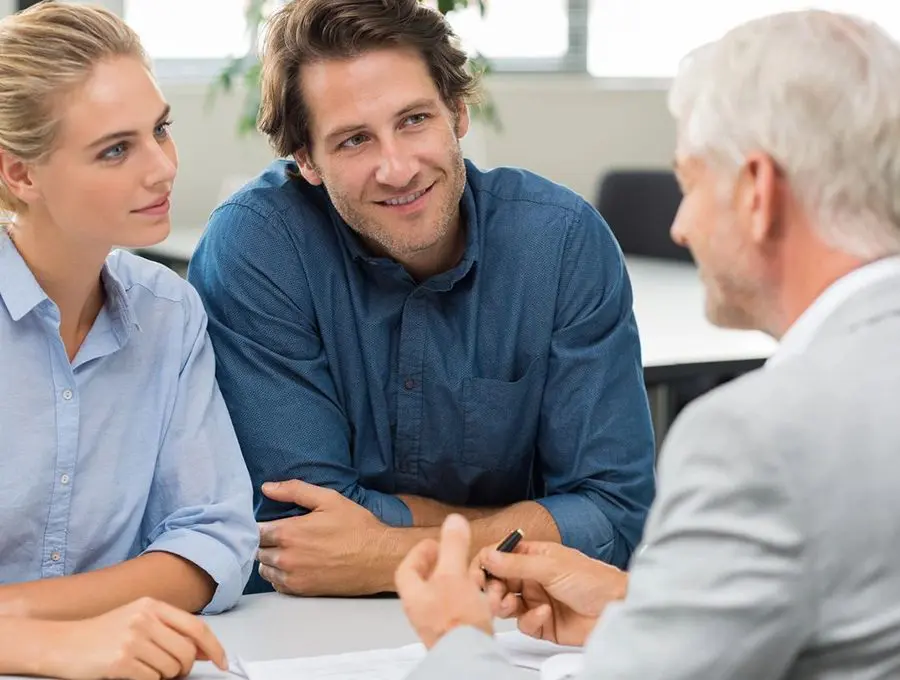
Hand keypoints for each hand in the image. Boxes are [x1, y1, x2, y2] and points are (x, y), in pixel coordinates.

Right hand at [43, 597, 225, 679]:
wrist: (60, 643)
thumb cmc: (100, 635)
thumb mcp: (137, 620)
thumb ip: (170, 630)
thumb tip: (203, 649)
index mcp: (152, 605)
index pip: (197, 627)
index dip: (214, 647)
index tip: (223, 661)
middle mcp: (145, 619)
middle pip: (186, 652)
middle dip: (184, 669)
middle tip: (172, 673)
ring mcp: (132, 639)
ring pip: (170, 669)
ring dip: (164, 677)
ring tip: (145, 670)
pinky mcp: (121, 661)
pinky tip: (132, 674)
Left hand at [257, 479, 388, 594]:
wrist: (379, 558)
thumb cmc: (357, 527)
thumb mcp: (329, 499)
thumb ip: (294, 490)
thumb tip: (267, 488)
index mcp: (289, 532)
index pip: (256, 530)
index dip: (263, 525)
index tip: (273, 522)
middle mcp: (285, 557)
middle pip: (258, 549)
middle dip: (266, 541)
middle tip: (283, 535)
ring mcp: (293, 576)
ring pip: (265, 568)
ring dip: (271, 559)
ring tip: (288, 550)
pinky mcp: (302, 591)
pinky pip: (277, 584)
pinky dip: (280, 575)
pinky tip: (295, 565)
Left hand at [396, 514, 492, 648]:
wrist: (470, 656)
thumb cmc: (456, 621)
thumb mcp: (454, 574)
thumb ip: (453, 546)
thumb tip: (453, 521)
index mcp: (414, 595)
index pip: (407, 569)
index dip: (419, 553)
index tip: (432, 543)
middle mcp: (422, 611)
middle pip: (424, 583)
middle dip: (438, 566)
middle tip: (449, 556)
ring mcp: (437, 623)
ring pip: (441, 596)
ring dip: (454, 582)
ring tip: (468, 573)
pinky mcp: (455, 632)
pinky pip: (456, 610)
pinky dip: (466, 598)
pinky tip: (480, 597)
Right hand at [471, 542, 626, 645]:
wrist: (617, 608)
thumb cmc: (593, 579)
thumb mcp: (551, 566)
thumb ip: (517, 564)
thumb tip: (488, 556)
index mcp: (532, 556)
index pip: (498, 556)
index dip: (484, 565)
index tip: (475, 576)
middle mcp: (530, 577)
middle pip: (496, 582)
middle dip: (491, 589)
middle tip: (493, 596)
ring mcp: (534, 600)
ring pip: (504, 605)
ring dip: (503, 605)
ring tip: (509, 606)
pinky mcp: (541, 623)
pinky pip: (523, 623)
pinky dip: (529, 620)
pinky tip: (543, 614)